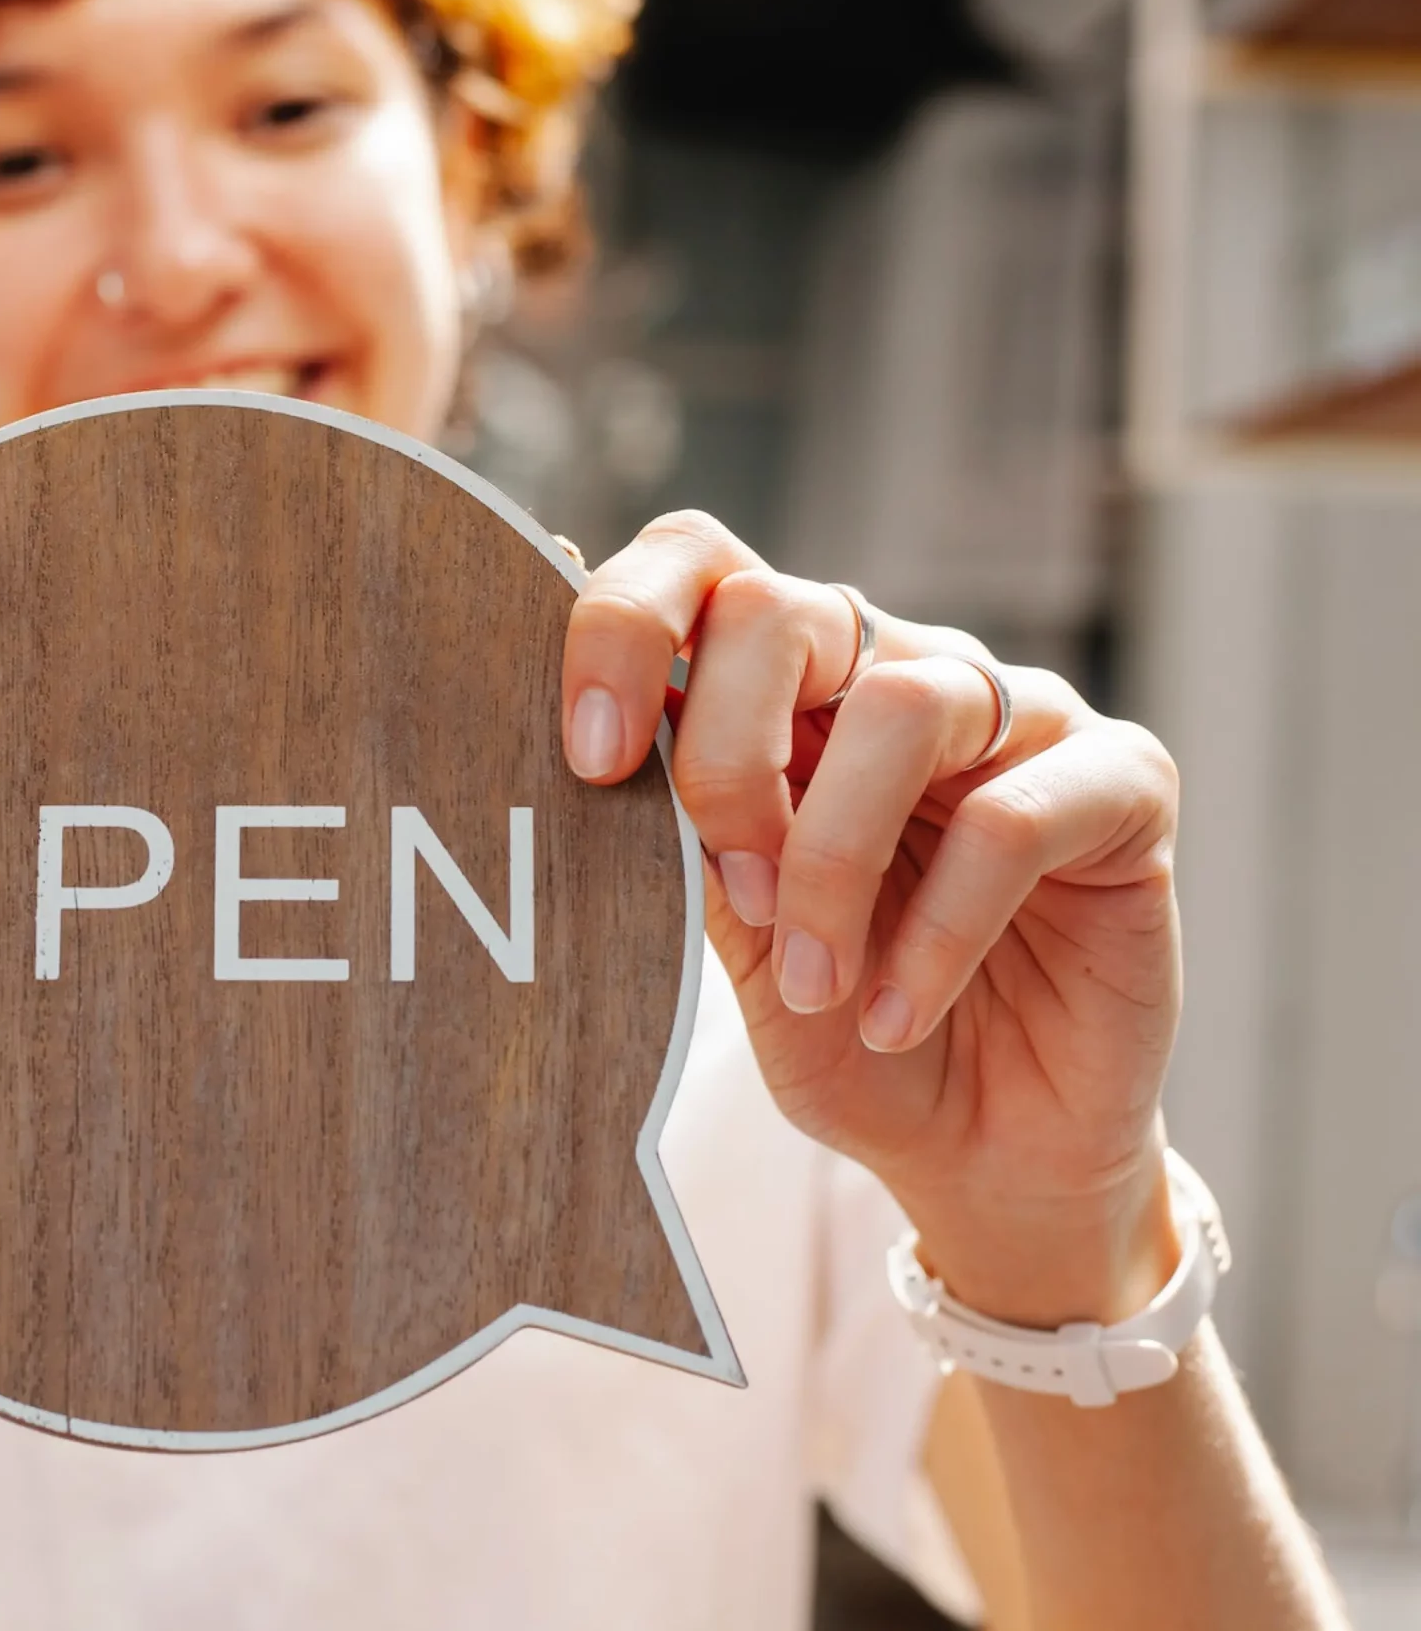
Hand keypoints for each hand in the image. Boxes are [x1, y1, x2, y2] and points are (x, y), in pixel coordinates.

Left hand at [562, 512, 1183, 1326]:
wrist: (984, 1149)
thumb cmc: (843, 1029)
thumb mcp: (735, 945)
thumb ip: (681, 840)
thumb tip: (600, 752)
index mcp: (786, 689)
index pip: (698, 566)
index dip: (627, 628)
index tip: (590, 758)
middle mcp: (897, 670)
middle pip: (784, 607)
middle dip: (726, 757)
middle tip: (736, 894)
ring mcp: (1018, 714)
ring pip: (903, 703)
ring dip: (832, 862)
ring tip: (815, 985)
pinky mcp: (1124, 784)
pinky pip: (1011, 818)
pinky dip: (934, 933)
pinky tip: (893, 1016)